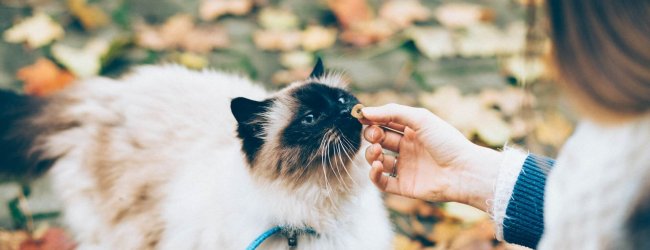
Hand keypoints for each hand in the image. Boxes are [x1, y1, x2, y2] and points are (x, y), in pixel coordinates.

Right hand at [359, 104, 502, 211]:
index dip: (373, 120)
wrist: (464, 171)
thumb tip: (365, 112)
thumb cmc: (447, 142)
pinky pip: (382, 182)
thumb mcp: (420, 118)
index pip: (386, 123)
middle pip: (379, 140)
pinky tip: (378, 166)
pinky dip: (374, 174)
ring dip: (371, 154)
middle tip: (375, 135)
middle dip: (372, 136)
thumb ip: (392, 112)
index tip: (362, 118)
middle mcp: (408, 148)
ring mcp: (406, 167)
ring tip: (378, 152)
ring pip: (377, 160)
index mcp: (413, 131)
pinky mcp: (404, 186)